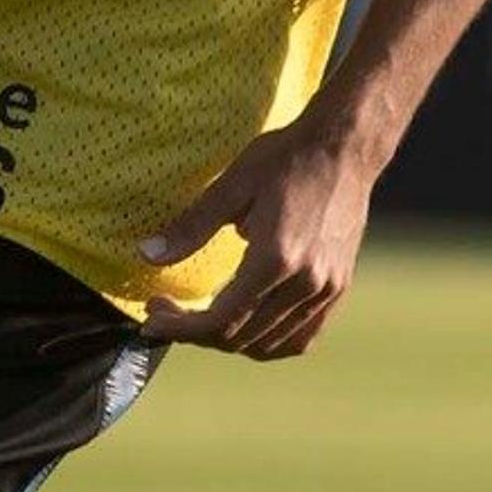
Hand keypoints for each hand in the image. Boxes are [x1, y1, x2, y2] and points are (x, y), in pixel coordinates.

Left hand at [139, 112, 376, 358]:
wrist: (345, 146)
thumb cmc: (285, 158)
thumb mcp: (231, 186)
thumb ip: (191, 227)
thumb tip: (147, 256)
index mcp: (276, 259)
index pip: (221, 320)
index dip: (180, 328)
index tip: (152, 317)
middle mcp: (306, 283)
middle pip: (241, 339)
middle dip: (195, 332)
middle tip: (165, 311)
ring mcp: (327, 290)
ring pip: (270, 346)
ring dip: (229, 340)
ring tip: (200, 318)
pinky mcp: (339, 288)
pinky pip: (301, 338)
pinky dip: (268, 342)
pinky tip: (246, 324)